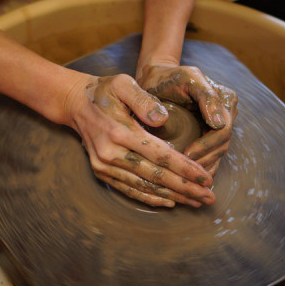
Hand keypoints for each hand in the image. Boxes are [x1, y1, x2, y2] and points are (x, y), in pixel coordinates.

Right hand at [64, 73, 215, 207]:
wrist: (75, 103)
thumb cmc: (104, 91)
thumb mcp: (123, 83)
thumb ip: (143, 99)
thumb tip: (163, 119)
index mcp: (120, 132)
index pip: (160, 155)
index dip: (185, 169)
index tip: (206, 178)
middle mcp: (110, 154)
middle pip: (155, 177)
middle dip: (185, 189)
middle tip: (209, 197)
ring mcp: (104, 166)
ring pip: (144, 187)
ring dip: (173, 196)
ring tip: (197, 202)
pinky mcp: (102, 173)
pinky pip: (130, 190)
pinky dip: (151, 199)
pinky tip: (171, 202)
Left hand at [136, 64, 236, 175]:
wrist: (156, 80)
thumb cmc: (168, 77)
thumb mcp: (187, 78)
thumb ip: (206, 96)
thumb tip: (218, 124)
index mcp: (225, 99)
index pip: (223, 131)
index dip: (206, 146)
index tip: (187, 154)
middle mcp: (226, 114)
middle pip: (221, 146)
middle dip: (204, 160)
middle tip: (183, 172)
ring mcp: (218, 126)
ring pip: (217, 155)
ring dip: (202, 168)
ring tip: (184, 178)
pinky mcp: (208, 136)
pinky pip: (210, 157)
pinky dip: (200, 169)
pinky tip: (187, 179)